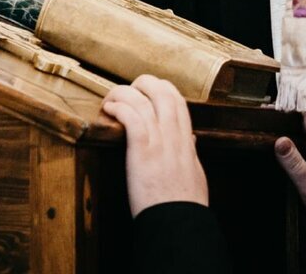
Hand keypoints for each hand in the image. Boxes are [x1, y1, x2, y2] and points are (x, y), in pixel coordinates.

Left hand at [101, 75, 207, 216]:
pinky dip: (119, 107)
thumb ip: (191, 154)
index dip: (161, 88)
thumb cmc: (184, 203)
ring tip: (111, 99)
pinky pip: (131, 117)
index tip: (147, 91)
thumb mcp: (195, 173)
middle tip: (128, 91)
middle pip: (162, 91)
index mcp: (186, 140)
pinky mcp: (142, 151)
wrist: (177, 222)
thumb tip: (191, 140)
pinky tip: (109, 110)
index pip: (178, 99)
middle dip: (143, 83)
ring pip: (143, 100)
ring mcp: (159, 141)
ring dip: (123, 93)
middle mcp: (174, 135)